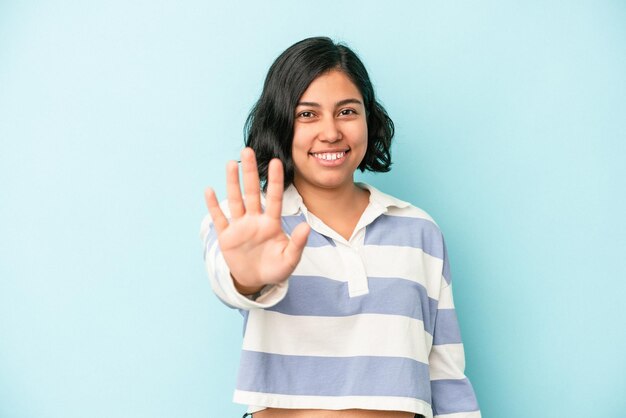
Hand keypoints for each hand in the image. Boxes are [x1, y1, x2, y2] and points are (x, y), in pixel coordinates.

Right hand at [203, 148, 309, 292]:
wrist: (256, 282)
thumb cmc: (275, 269)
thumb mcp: (290, 260)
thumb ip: (297, 243)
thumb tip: (305, 226)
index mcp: (271, 223)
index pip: (274, 198)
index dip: (275, 181)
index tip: (276, 162)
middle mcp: (255, 220)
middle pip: (252, 192)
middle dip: (250, 173)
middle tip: (248, 151)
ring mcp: (240, 226)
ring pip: (236, 200)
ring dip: (232, 183)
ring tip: (231, 163)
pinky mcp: (227, 236)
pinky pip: (219, 218)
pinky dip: (213, 206)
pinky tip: (209, 191)